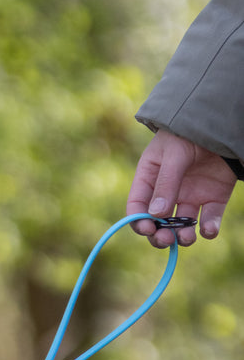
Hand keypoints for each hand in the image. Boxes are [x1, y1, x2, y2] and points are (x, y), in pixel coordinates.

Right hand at [127, 129, 236, 246]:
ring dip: (182, 237)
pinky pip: (208, 220)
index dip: (139, 221)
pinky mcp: (213, 199)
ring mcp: (190, 196)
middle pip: (158, 223)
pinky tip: (208, 229)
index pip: (137, 206)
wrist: (222, 121)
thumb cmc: (189, 132)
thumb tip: (156, 215)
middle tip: (166, 239)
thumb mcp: (173, 153)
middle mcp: (168, 192)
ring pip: (182, 226)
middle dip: (160, 235)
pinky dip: (208, 229)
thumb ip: (166, 183)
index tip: (147, 229)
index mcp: (150, 178)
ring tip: (187, 237)